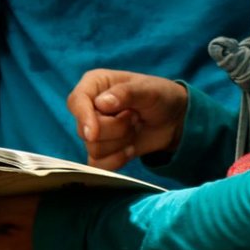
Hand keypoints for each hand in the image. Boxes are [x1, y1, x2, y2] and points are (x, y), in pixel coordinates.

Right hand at [67, 70, 188, 170]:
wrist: (173, 120)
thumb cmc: (160, 96)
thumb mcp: (148, 89)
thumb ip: (126, 93)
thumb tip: (102, 103)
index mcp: (95, 84)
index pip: (76, 101)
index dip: (83, 118)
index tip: (93, 132)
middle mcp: (90, 107)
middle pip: (85, 130)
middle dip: (116, 129)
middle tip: (135, 117)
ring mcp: (94, 130)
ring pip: (94, 148)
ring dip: (121, 142)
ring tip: (135, 127)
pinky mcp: (101, 151)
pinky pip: (98, 164)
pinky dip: (117, 160)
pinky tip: (130, 148)